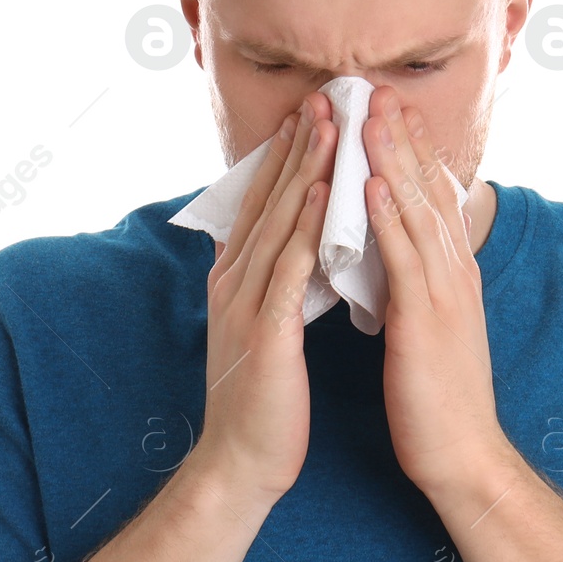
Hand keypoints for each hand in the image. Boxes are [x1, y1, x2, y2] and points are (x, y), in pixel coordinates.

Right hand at [193, 93, 333, 509]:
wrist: (241, 464)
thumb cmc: (263, 400)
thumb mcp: (266, 329)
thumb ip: (275, 285)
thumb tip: (294, 249)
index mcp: (236, 280)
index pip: (263, 205)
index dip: (287, 157)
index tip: (312, 114)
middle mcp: (234, 282)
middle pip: (268, 201)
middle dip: (297, 146)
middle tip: (323, 97)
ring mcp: (245, 304)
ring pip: (278, 223)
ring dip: (304, 170)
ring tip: (328, 124)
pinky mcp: (265, 333)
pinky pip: (288, 269)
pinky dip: (303, 227)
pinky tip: (321, 195)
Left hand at [361, 86, 509, 498]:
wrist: (463, 455)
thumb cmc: (440, 397)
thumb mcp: (431, 328)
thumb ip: (417, 287)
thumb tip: (395, 257)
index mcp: (451, 274)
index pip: (432, 198)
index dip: (413, 150)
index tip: (390, 109)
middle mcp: (453, 272)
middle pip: (426, 190)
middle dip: (401, 137)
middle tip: (379, 88)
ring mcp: (443, 293)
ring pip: (415, 211)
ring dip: (391, 158)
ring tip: (371, 114)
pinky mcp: (425, 319)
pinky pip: (403, 257)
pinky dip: (385, 216)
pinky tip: (367, 183)